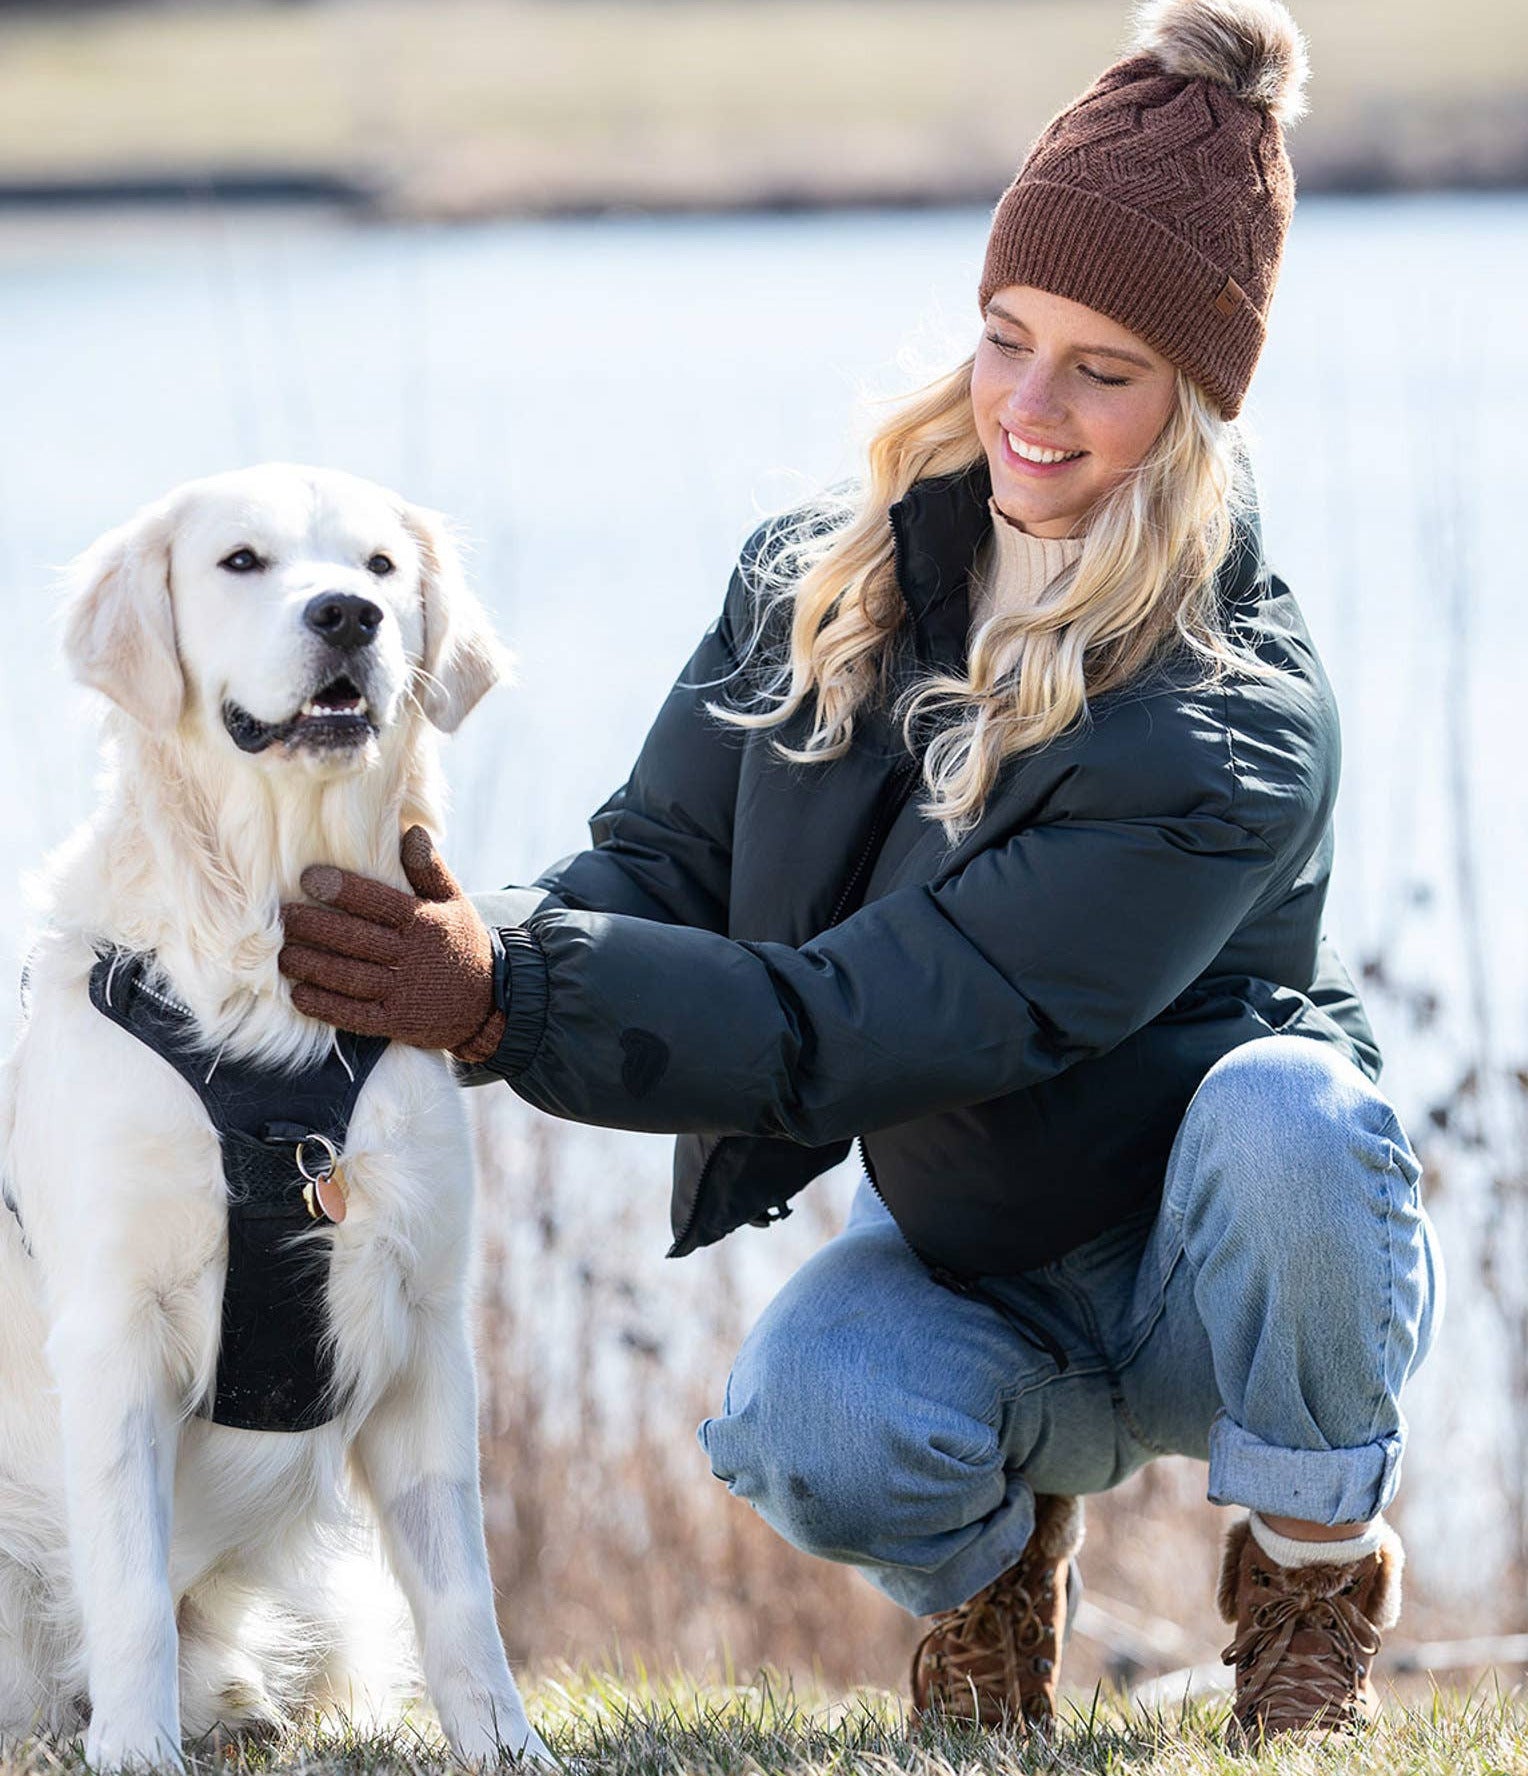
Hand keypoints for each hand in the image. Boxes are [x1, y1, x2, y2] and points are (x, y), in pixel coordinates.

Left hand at [279, 826, 505, 1061]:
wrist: (491, 1004)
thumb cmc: (462, 944)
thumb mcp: (455, 903)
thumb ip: (430, 869)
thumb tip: (411, 831)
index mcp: (424, 923)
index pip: (378, 902)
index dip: (342, 889)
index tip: (308, 878)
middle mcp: (412, 957)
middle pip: (356, 940)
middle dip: (315, 927)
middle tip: (283, 916)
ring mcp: (404, 993)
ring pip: (350, 977)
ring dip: (312, 965)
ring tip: (283, 954)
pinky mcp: (396, 1023)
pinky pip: (355, 1015)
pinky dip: (325, 1005)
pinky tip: (299, 994)